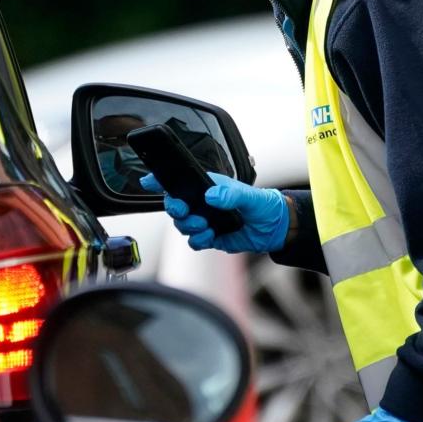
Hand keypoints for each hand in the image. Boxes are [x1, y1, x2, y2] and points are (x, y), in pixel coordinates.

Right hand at [139, 172, 288, 253]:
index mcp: (208, 186)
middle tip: (184, 210)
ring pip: (181, 225)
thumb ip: (231, 194)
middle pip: (174, 205)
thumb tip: (212, 195)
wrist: (274, 229)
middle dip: (175, 208)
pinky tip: (210, 236)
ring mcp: (204, 220)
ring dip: (189, 226)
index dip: (161, 181)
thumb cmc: (263, 205)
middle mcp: (202, 203)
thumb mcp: (249, 196)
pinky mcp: (209, 237)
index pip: (180, 181)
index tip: (148, 181)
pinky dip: (198, 240)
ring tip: (205, 226)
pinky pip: (193, 241)